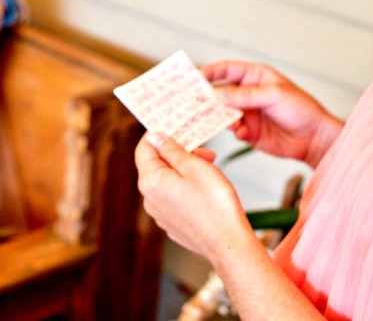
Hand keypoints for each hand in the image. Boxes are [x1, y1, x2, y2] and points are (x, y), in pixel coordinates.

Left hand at [135, 132, 247, 259]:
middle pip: (157, 165)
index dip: (159, 136)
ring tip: (209, 171)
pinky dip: (186, 189)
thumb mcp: (195, 166)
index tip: (176, 129)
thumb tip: (156, 138)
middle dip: (179, 154)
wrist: (228, 243)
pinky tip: (206, 191)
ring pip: (166, 182)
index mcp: (150, 182)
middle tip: (205, 153)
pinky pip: (173, 198)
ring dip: (184, 171)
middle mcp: (149, 199)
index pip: (144, 149)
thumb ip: (172, 150)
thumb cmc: (215, 204)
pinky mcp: (172, 224)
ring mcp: (160, 214)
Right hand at [204, 61, 341, 167]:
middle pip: (220, 92)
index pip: (226, 70)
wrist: (315, 139)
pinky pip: (232, 130)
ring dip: (216, 116)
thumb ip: (244, 95)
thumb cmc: (301, 109)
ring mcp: (247, 113)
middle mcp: (248, 93)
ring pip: (222, 112)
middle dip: (206, 97)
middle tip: (191, 102)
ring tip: (211, 119)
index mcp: (254, 76)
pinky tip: (240, 133)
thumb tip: (216, 94)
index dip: (209, 73)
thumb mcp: (273, 95)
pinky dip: (232, 131)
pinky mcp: (249, 132)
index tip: (193, 79)